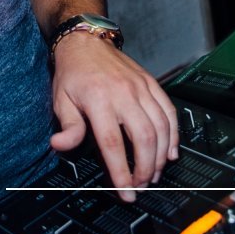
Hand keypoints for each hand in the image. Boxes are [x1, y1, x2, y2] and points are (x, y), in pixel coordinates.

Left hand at [49, 33, 178, 201]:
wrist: (86, 42)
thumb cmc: (73, 72)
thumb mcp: (61, 99)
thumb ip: (68, 126)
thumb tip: (60, 145)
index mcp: (99, 100)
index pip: (113, 143)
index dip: (121, 172)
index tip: (125, 191)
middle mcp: (124, 94)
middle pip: (144, 138)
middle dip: (145, 168)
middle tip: (140, 186)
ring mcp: (141, 88)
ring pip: (161, 127)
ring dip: (161, 156)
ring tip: (153, 174)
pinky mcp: (151, 84)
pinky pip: (169, 111)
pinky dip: (174, 134)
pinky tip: (170, 152)